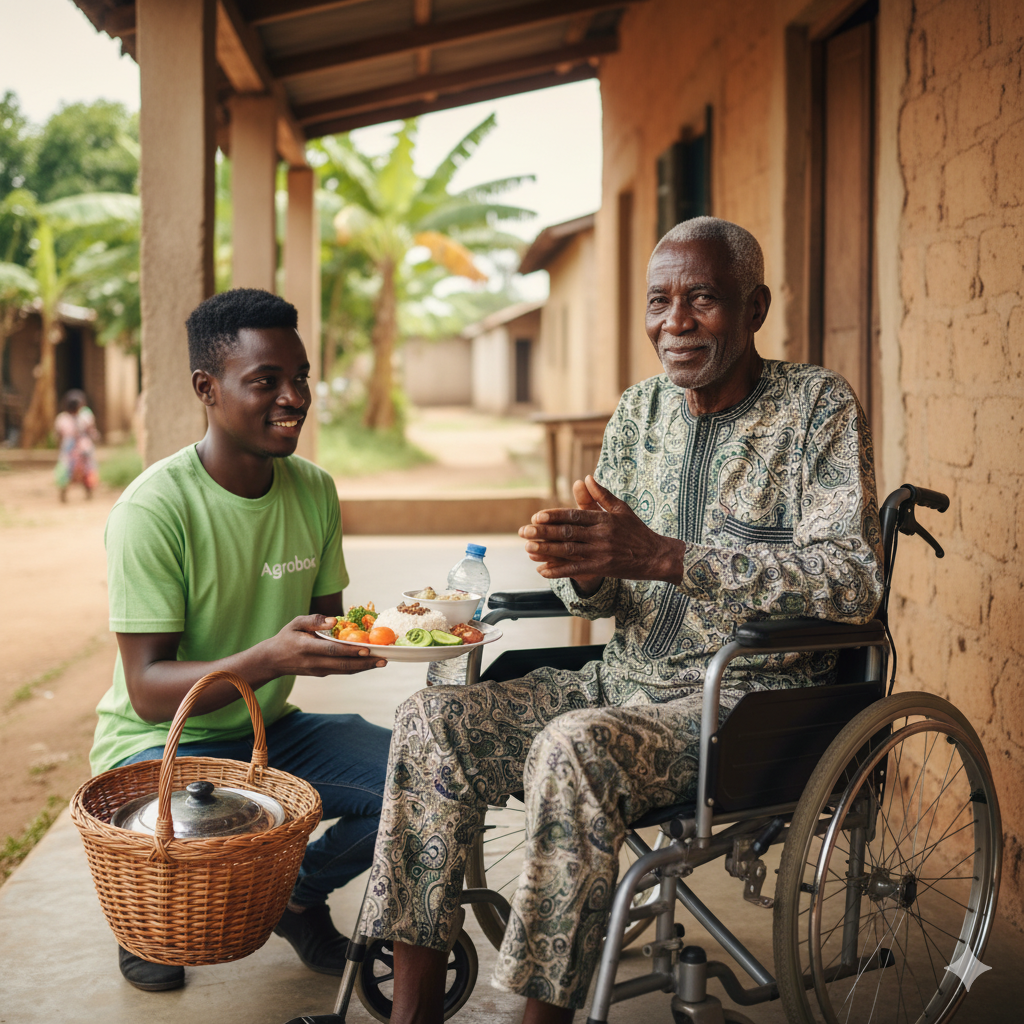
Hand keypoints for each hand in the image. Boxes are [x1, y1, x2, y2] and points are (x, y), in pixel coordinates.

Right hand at [264, 614, 386, 676]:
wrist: (273, 660)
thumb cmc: (286, 637)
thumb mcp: (295, 623)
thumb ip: (314, 620)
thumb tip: (334, 620)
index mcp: (307, 648)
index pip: (332, 650)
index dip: (350, 651)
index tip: (367, 650)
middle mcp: (314, 662)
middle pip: (343, 664)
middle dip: (365, 663)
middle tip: (384, 660)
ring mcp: (318, 671)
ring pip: (345, 670)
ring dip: (365, 668)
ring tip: (382, 662)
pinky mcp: (321, 674)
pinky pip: (342, 671)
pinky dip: (357, 668)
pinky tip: (369, 663)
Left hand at [518, 476, 685, 585]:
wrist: (657, 556)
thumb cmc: (638, 531)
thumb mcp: (622, 509)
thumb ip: (602, 495)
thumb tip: (585, 478)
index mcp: (604, 519)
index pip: (574, 516)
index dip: (554, 516)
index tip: (537, 517)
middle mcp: (601, 535)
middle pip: (567, 533)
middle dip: (543, 532)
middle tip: (523, 532)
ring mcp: (601, 552)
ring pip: (568, 551)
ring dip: (546, 550)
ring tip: (528, 549)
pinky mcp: (602, 568)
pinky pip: (576, 570)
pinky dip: (558, 571)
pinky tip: (543, 571)